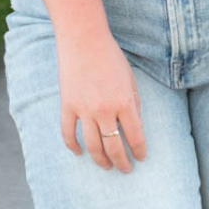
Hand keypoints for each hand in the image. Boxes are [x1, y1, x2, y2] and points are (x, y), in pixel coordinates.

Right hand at [55, 30, 146, 171]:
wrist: (83, 39)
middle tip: (125, 169)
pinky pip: (68, 133)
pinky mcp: (68, 106)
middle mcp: (105, 110)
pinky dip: (73, 146)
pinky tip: (79, 152)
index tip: (140, 158)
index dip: (139, 151)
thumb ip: (134, 103)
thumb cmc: (110, 56)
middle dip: (121, 162)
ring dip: (100, 160)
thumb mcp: (130, 78)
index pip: (135, 136)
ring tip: (106, 166)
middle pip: (114, 146)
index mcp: (125, 102)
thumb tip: (135, 125)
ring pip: (92, 145)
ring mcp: (84, 110)